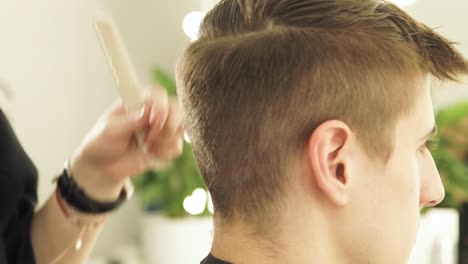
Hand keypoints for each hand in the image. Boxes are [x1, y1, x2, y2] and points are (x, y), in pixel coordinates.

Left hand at [69, 87, 183, 201]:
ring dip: (165, 141)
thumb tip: (147, 112)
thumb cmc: (101, 142)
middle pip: (175, 108)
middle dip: (167, 125)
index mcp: (137, 102)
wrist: (102, 167)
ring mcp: (161, 129)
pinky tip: (150, 154)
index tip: (153, 119)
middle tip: (150, 137)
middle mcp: (152, 113)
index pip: (157, 94)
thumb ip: (130, 121)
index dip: (160, 105)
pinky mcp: (165, 146)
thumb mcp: (110, 129)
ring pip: (180, 128)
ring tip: (147, 147)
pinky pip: (177, 147)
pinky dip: (165, 153)